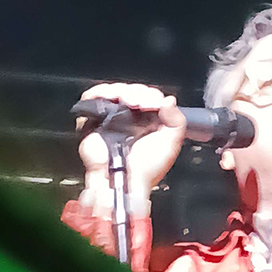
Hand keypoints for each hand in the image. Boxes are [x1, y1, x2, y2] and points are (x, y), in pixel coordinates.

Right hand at [76, 82, 185, 209]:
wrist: (126, 180)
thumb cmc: (146, 170)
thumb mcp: (171, 144)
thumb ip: (177, 120)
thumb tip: (169, 101)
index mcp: (148, 122)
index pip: (150, 96)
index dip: (153, 96)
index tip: (157, 104)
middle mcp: (129, 118)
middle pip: (133, 90)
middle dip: (139, 93)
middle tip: (143, 103)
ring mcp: (111, 118)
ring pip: (115, 90)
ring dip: (123, 91)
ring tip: (131, 102)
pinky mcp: (93, 120)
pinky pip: (93, 97)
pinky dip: (102, 92)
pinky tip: (113, 98)